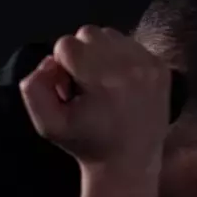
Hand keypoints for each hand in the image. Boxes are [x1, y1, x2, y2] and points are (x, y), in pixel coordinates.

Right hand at [19, 26, 171, 196]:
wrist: (129, 163)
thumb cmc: (86, 143)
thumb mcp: (46, 124)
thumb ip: (34, 87)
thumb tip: (51, 61)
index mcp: (103, 80)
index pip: (66, 44)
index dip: (61, 67)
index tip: (70, 91)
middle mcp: (131, 67)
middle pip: (89, 33)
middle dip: (81, 56)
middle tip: (86, 86)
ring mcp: (150, 66)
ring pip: (110, 35)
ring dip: (100, 54)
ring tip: (103, 85)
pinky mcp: (161, 68)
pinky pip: (130, 44)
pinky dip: (121, 58)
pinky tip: (121, 85)